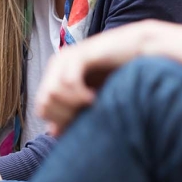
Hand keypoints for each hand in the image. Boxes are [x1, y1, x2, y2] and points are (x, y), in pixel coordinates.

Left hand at [36, 21, 161, 134]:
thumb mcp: (91, 98)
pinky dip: (80, 96)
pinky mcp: (81, 54)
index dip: (59, 121)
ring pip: (52, 93)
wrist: (139, 50)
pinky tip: (95, 97)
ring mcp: (67, 57)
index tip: (82, 120)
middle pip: (44, 102)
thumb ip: (72, 112)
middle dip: (65, 115)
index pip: (41, 109)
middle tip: (86, 113)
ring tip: (93, 103)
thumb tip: (53, 132)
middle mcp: (57, 65)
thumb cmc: (119, 74)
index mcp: (56, 75)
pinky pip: (68, 82)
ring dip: (73, 105)